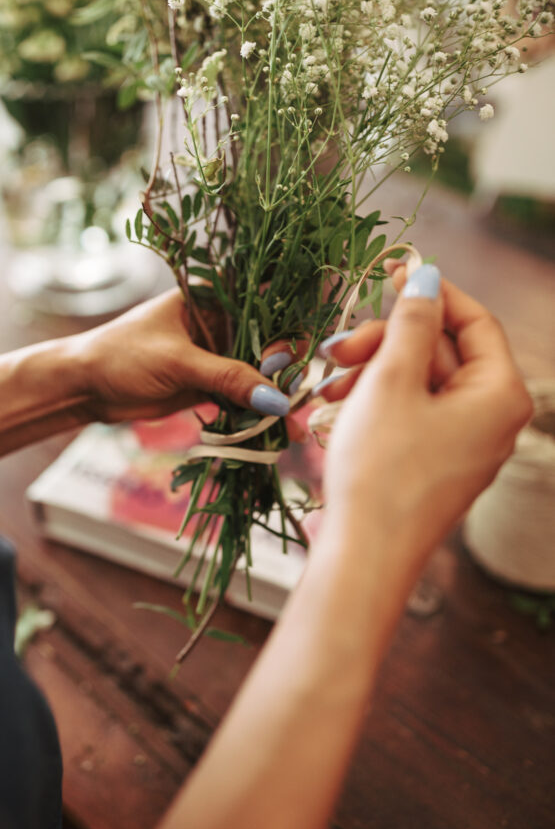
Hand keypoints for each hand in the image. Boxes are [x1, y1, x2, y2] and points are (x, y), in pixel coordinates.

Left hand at [72, 288, 291, 422]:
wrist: (85, 387)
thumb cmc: (122, 355)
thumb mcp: (177, 362)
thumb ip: (228, 377)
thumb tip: (277, 401)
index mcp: (214, 297)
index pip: (266, 301)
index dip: (286, 325)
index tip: (282, 357)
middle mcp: (222, 322)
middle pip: (271, 340)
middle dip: (287, 369)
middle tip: (290, 397)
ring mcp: (218, 354)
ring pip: (261, 373)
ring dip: (276, 398)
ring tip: (291, 425)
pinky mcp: (211, 384)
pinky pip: (243, 398)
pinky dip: (256, 415)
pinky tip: (274, 434)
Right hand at [312, 265, 531, 586]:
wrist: (365, 555)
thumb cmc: (383, 468)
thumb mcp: (391, 381)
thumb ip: (410, 322)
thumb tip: (426, 275)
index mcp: (500, 394)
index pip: (476, 322)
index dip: (432, 294)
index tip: (391, 274)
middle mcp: (493, 420)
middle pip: (443, 353)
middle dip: (387, 342)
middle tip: (340, 345)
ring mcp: (466, 445)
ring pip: (422, 383)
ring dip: (374, 371)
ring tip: (328, 381)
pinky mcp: (437, 465)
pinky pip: (413, 414)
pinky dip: (377, 401)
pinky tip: (336, 404)